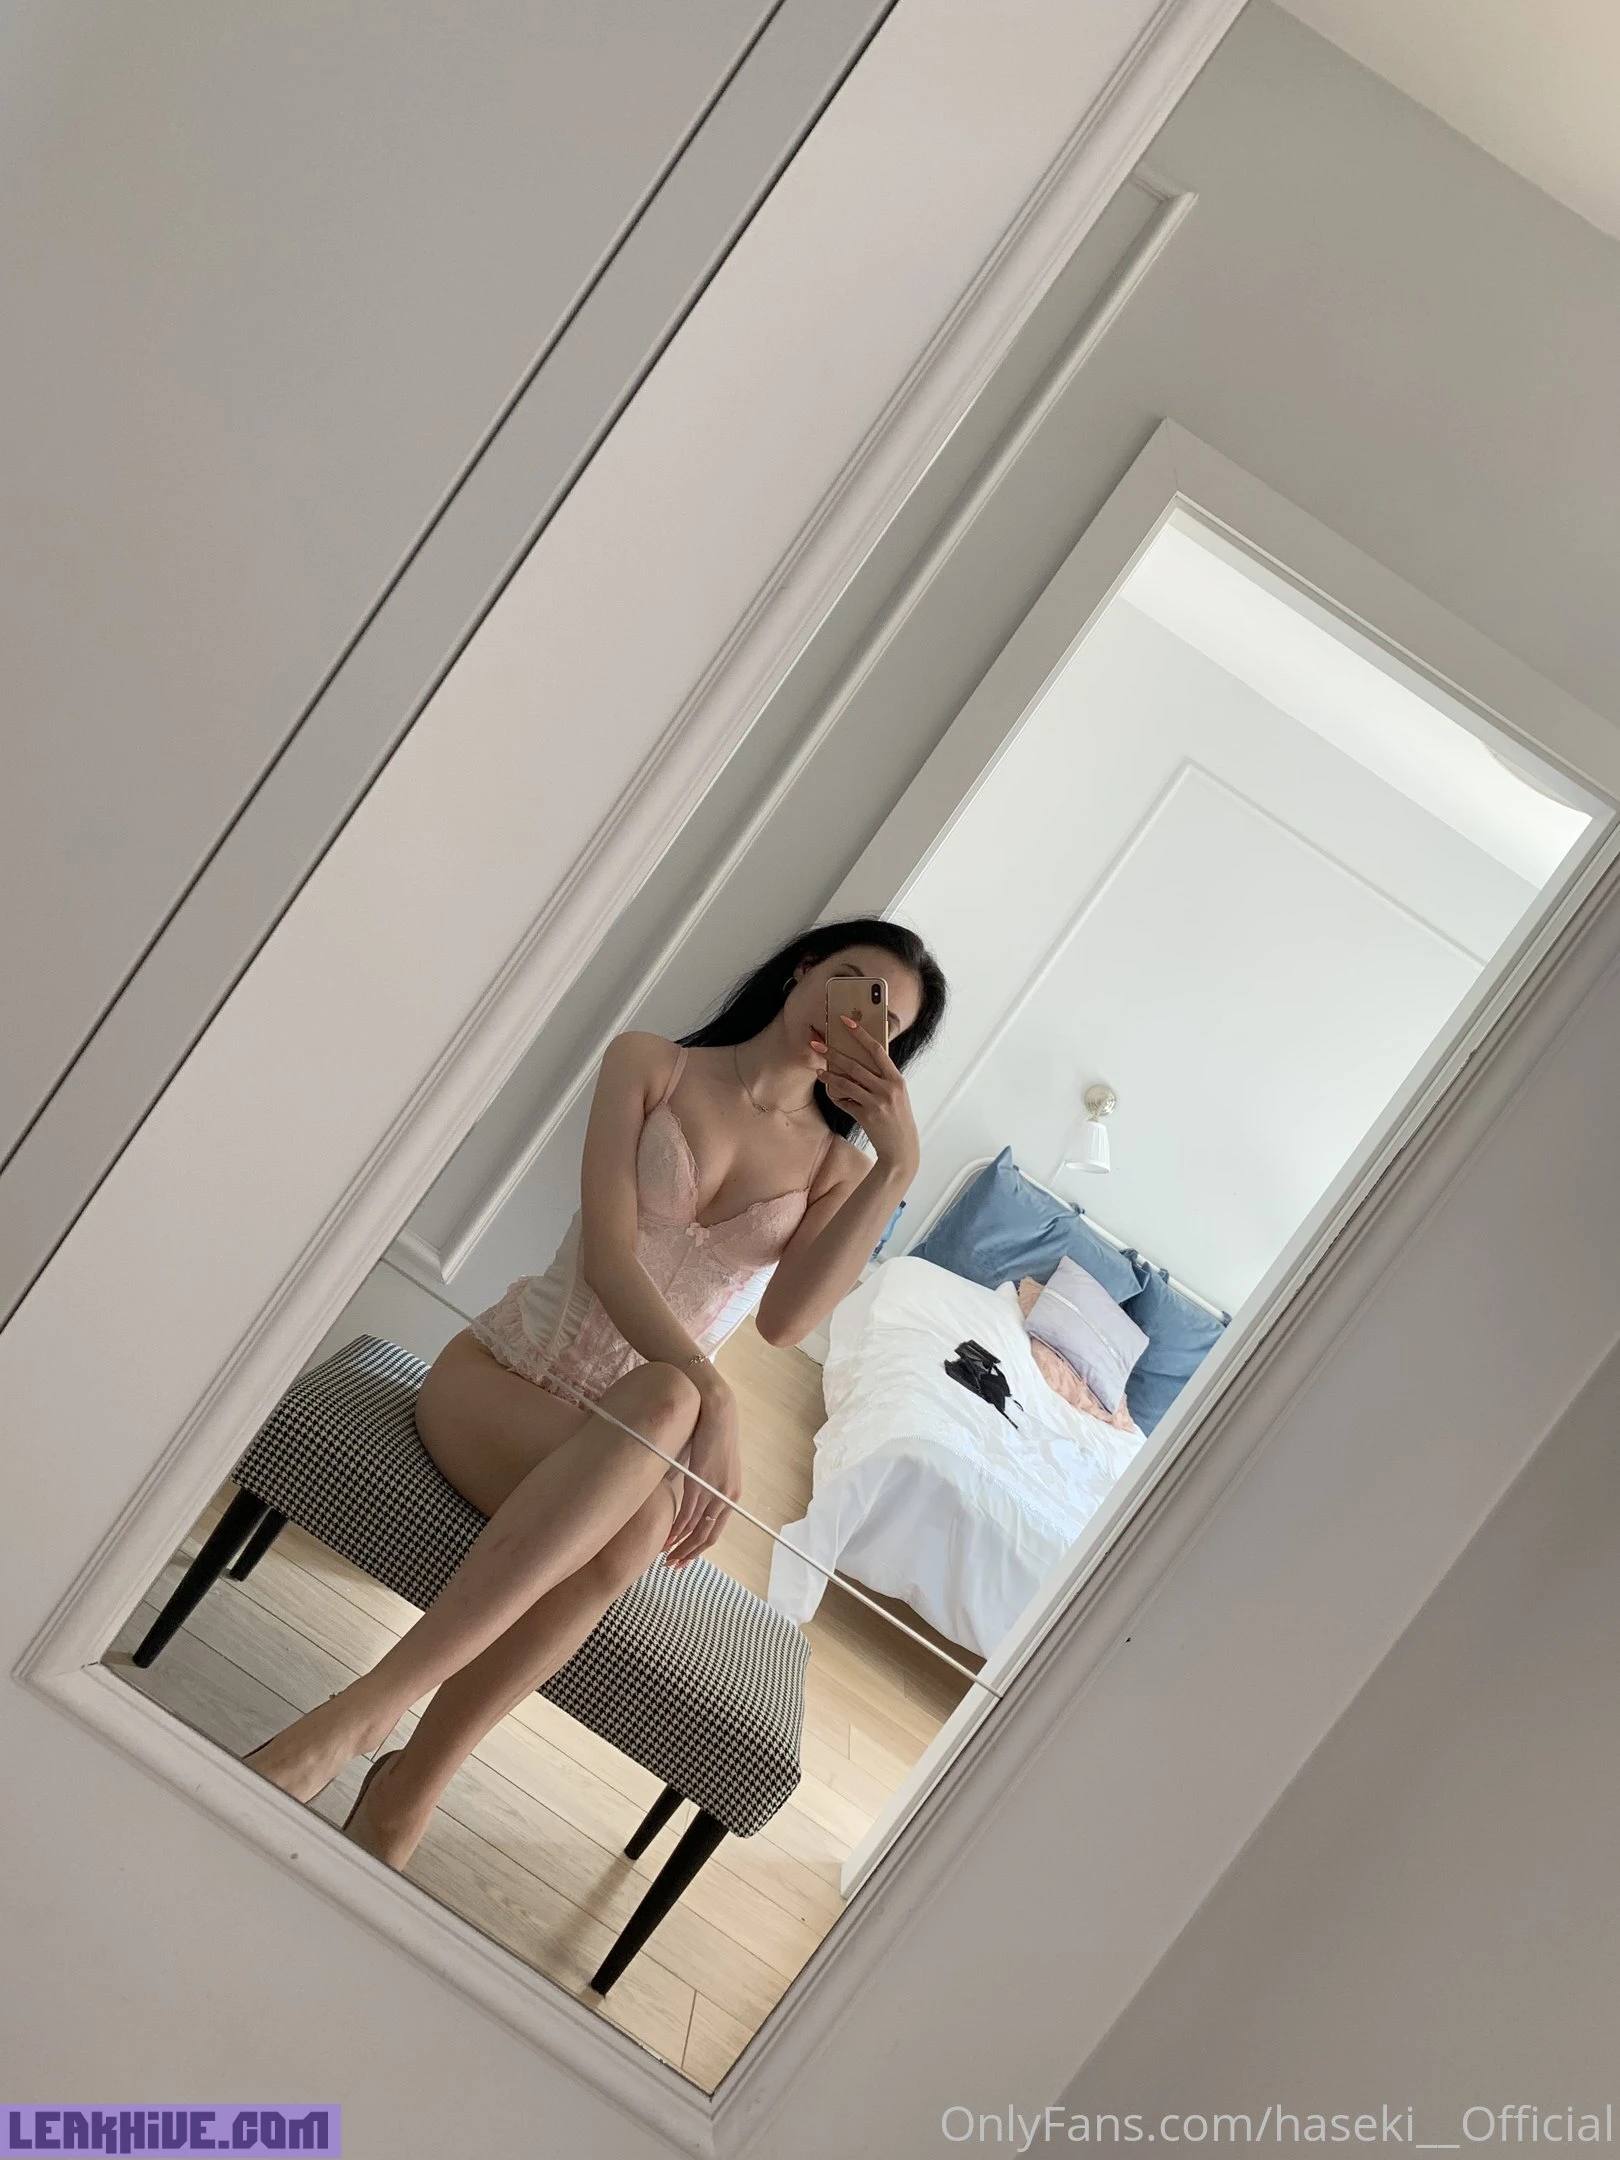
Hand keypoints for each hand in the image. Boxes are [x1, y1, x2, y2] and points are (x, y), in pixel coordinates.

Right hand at [661, 1379, 741, 1569]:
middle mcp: (727, 1495)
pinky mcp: (701, 1481)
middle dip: (689, 1553)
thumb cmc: (711, 1430)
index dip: (699, 1548)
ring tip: (666, 1556)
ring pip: (697, 1528)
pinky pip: (689, 1512)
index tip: (684, 1559)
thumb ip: (705, 1483)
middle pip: (708, 1535)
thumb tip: (690, 1497)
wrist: (715, 1407)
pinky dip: (677, 1528)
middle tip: (672, 1566)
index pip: (715, 1530)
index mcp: (732, 1493)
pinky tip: (668, 1537)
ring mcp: (715, 1489)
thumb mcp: (712, 1463)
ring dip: (680, 1544)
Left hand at [822, 1011, 920, 1175]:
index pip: (877, 1049)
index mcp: (896, 1078)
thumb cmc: (897, 1117)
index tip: (845, 1021)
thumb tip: (860, 1061)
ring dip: (829, 1075)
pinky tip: (830, 1091)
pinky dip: (836, 1096)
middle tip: (818, 1044)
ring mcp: (876, 1102)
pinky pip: (845, 1102)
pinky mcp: (866, 1116)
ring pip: (846, 1083)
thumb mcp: (897, 1093)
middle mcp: (888, 1088)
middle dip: (834, 1053)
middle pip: (855, 1065)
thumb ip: (883, 1078)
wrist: (901, 1147)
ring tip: (818, 1069)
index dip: (860, 1033)